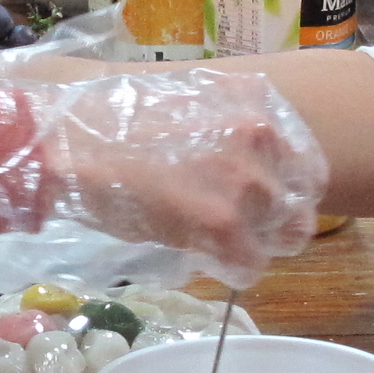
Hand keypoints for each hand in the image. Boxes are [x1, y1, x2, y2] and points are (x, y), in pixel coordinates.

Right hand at [0, 65, 325, 281]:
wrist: (69, 139)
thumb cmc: (114, 120)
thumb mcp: (188, 104)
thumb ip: (229, 129)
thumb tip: (249, 165)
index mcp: (256, 103)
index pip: (304, 163)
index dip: (282, 191)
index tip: (261, 204)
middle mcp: (261, 136)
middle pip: (298, 203)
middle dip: (270, 222)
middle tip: (233, 228)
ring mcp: (244, 180)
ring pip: (279, 237)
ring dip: (251, 246)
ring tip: (213, 242)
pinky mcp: (222, 222)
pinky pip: (249, 264)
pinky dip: (231, 269)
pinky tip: (203, 257)